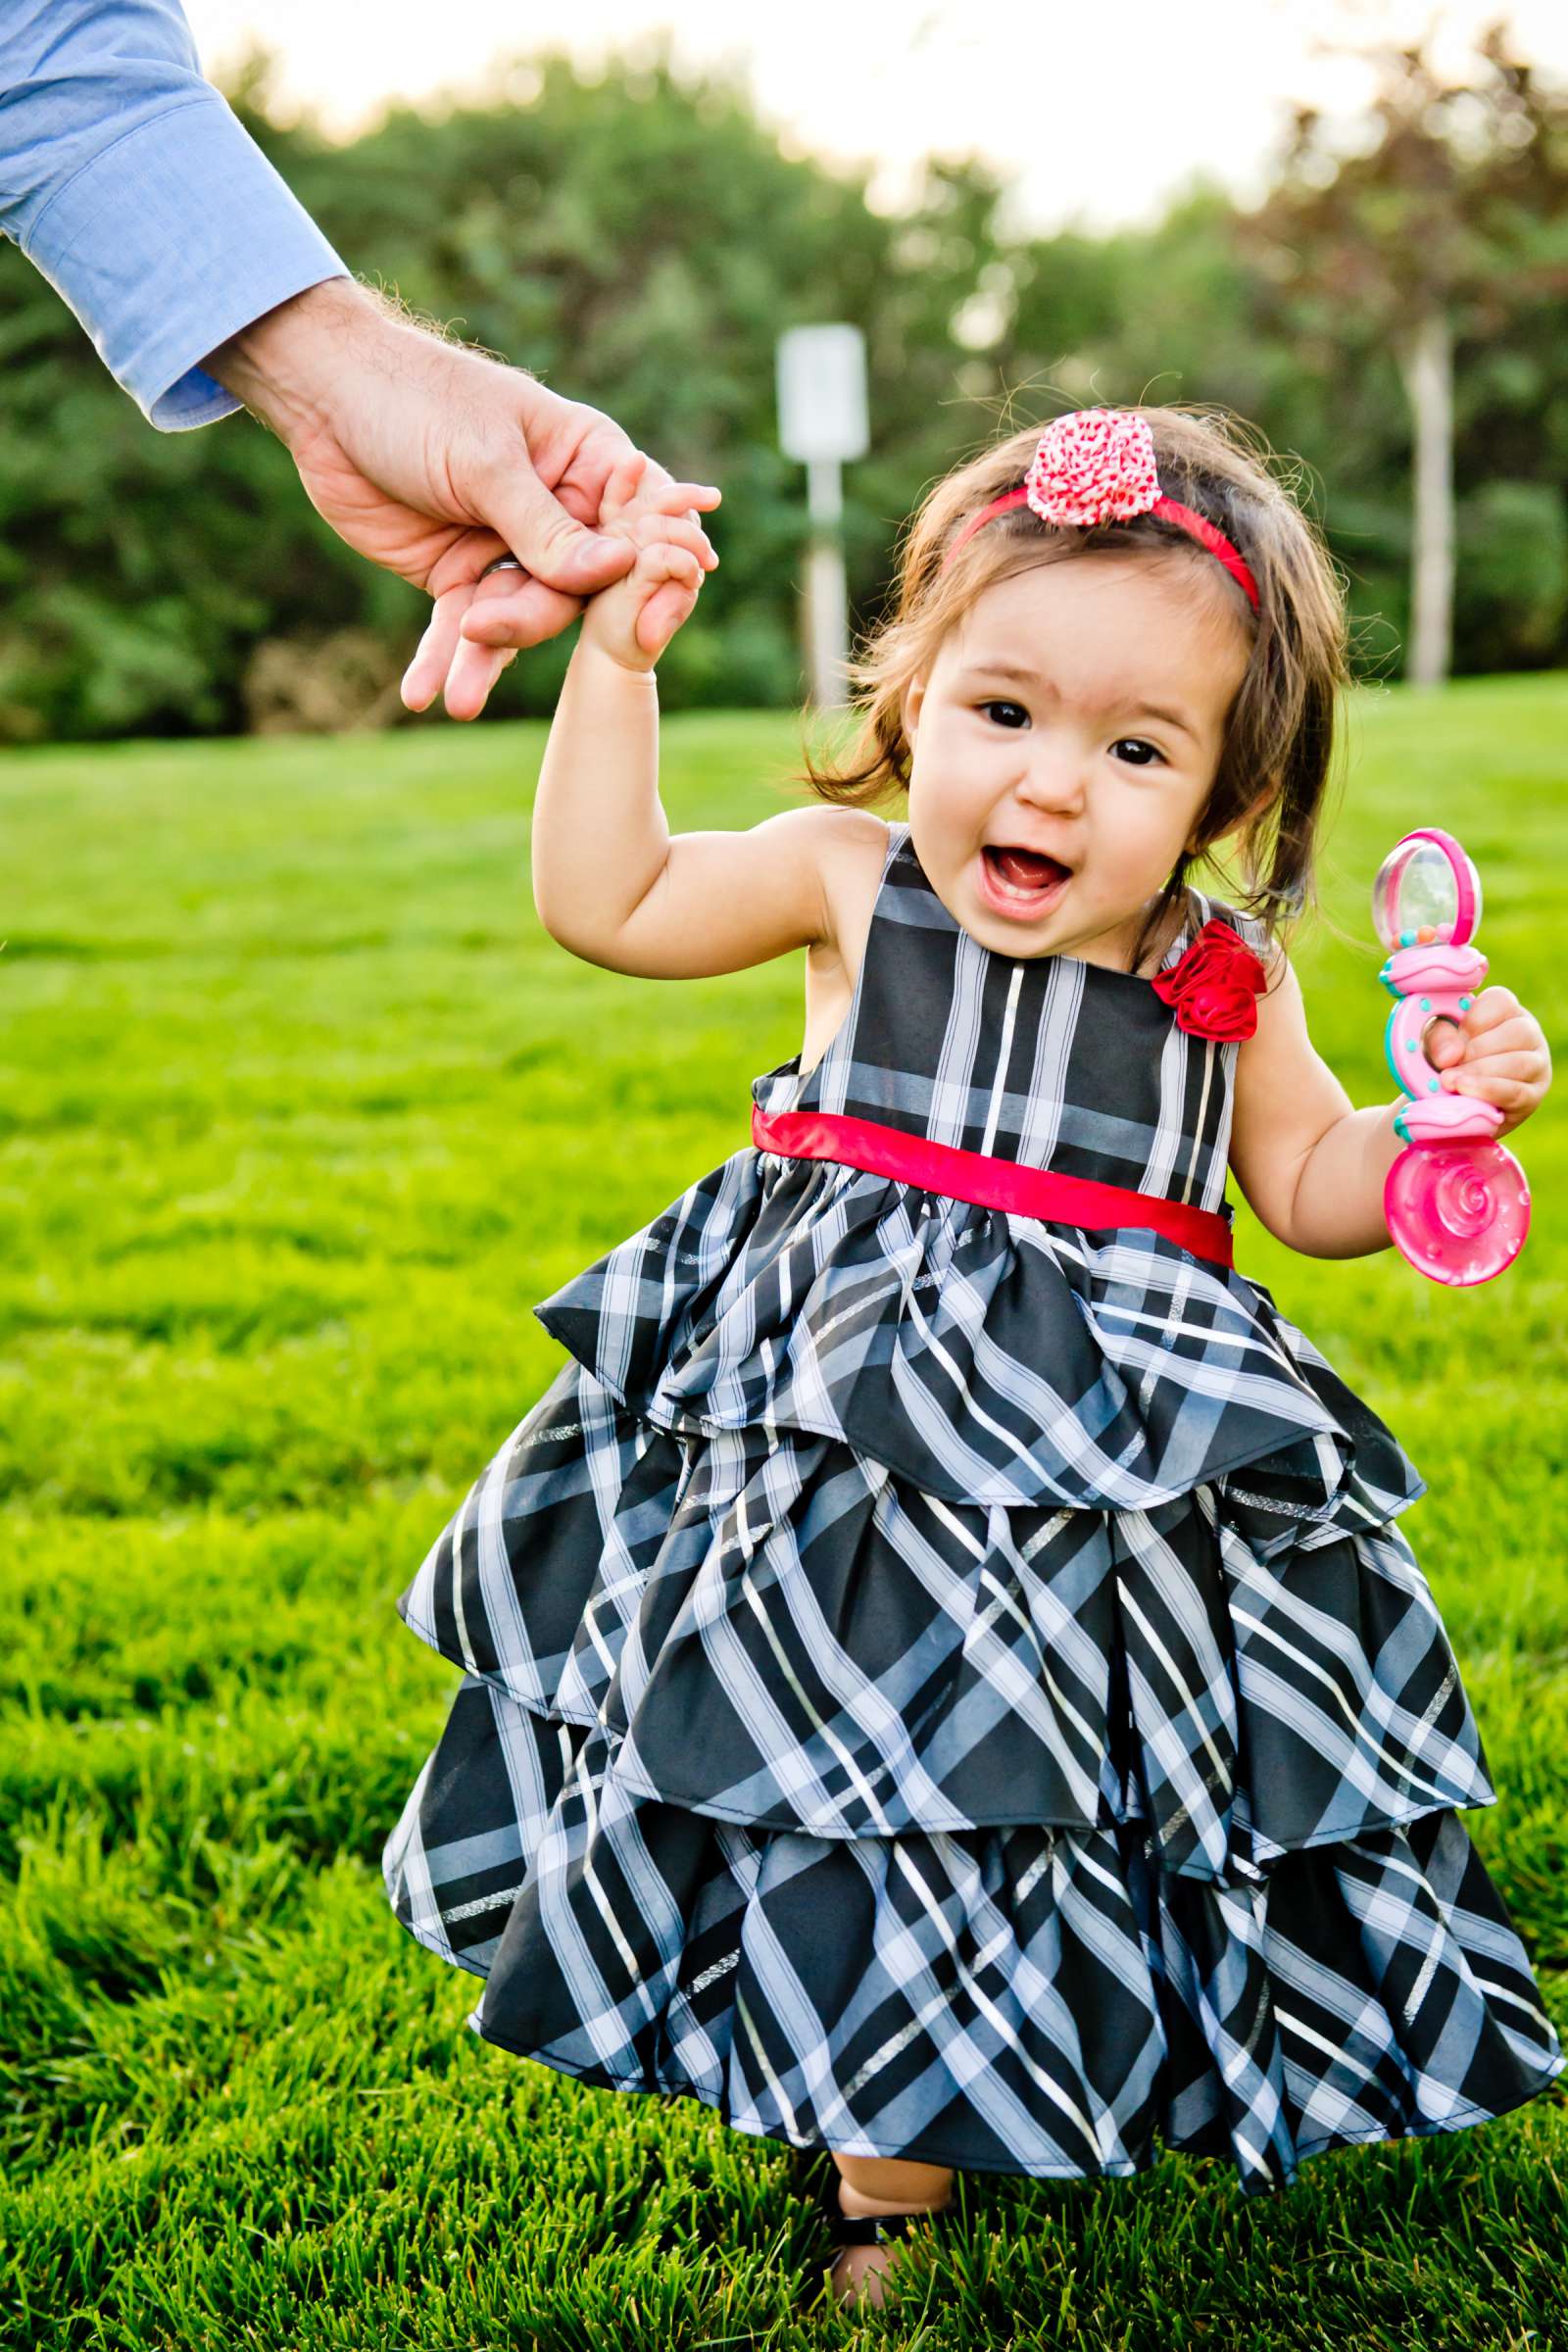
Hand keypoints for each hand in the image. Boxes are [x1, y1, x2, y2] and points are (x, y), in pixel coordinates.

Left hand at [204, 279, 718, 719]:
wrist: (323, 396)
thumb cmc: (416, 398)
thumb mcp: (485, 462)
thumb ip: (545, 527)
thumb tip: (615, 569)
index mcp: (585, 462)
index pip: (637, 525)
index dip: (649, 574)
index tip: (650, 624)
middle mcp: (557, 513)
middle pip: (574, 589)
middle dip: (531, 620)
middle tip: (488, 632)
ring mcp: (508, 549)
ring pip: (517, 617)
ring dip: (482, 657)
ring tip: (457, 697)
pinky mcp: (458, 577)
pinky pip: (460, 629)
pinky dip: (442, 660)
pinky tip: (421, 694)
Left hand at [1424, 985, 1551, 1136]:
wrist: (1454, 1104)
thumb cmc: (1449, 1063)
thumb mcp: (1437, 1043)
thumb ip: (1439, 1038)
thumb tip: (1450, 1054)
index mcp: (1506, 1011)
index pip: (1500, 1001)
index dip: (1474, 1020)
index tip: (1457, 1037)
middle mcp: (1528, 1033)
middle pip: (1515, 1032)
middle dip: (1475, 1051)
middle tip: (1447, 1067)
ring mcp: (1536, 1065)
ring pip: (1519, 1062)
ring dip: (1480, 1072)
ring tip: (1451, 1082)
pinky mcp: (1533, 1096)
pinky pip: (1517, 1092)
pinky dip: (1488, 1092)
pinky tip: (1466, 1092)